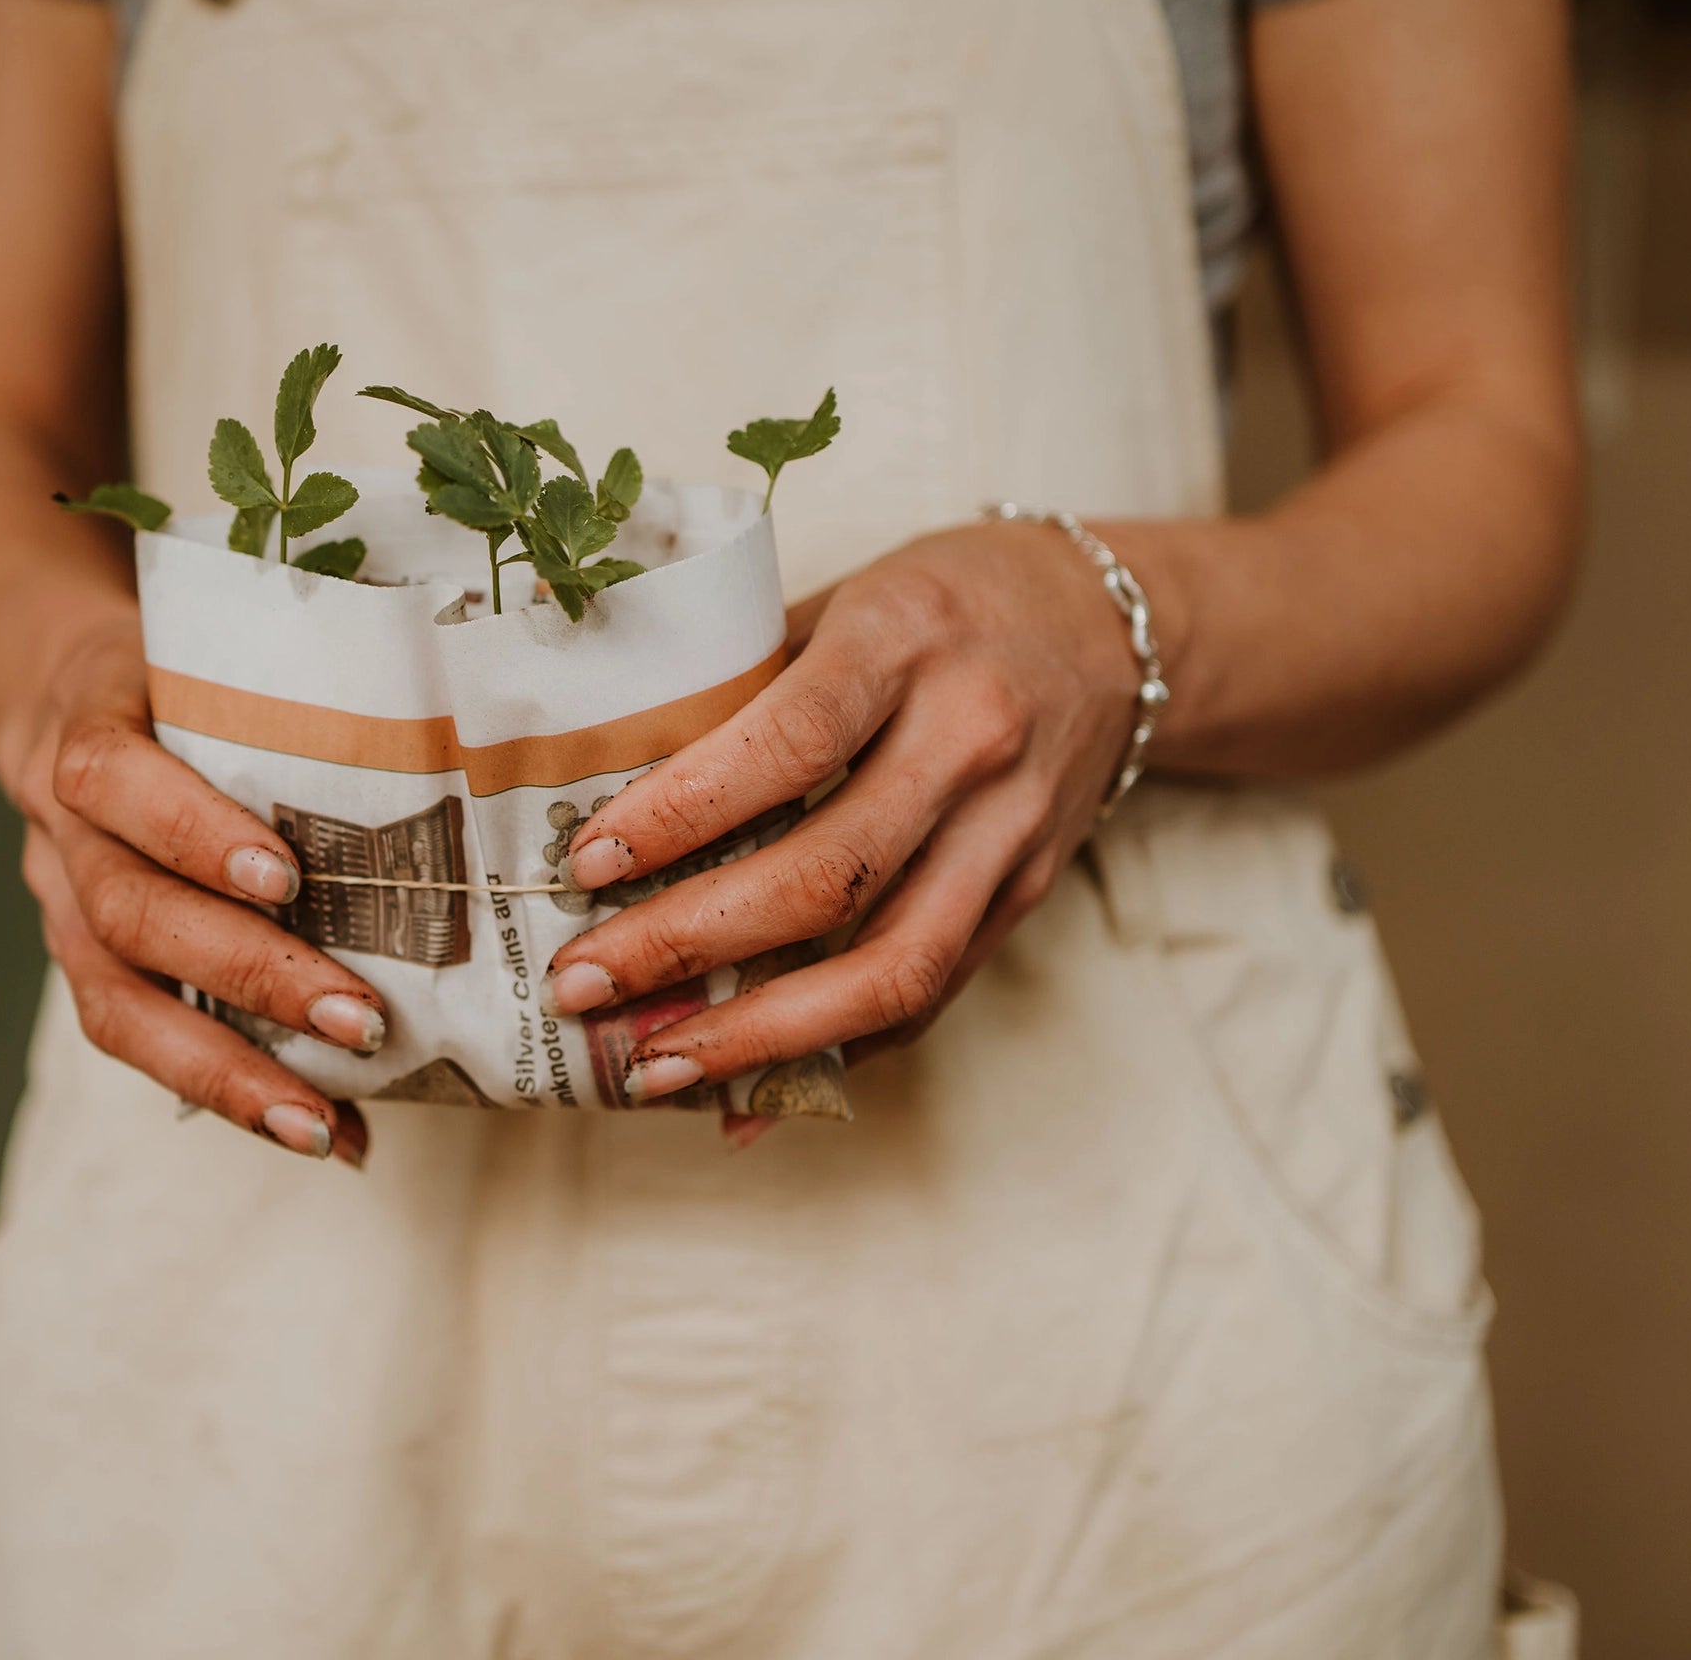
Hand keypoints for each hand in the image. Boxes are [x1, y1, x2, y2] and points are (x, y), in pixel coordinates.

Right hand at [0, 611, 385, 1163]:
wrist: (61, 701)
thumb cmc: (174, 684)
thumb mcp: (210, 662)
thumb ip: (289, 697)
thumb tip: (456, 740)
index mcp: (90, 738)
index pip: (116, 783)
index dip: (194, 833)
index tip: (287, 876)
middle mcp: (66, 838)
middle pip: (133, 913)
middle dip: (250, 974)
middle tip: (361, 1020)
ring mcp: (64, 915)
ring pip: (119, 1004)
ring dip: (229, 1071)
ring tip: (323, 1123)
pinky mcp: (88, 971)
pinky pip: (145, 1046)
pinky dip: (235, 1097)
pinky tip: (325, 1133)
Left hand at [541, 519, 1138, 1108]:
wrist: (1109, 625)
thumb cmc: (941, 602)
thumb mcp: (843, 600)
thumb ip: (744, 681)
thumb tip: (599, 774)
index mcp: (906, 640)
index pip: (790, 743)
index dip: (681, 815)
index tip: (588, 865)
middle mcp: (971, 741)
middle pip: (829, 876)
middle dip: (688, 946)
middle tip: (581, 983)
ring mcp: (1011, 831)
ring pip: (892, 967)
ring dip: (761, 1038)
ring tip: (653, 1066)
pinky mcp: (1027, 895)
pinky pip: (928, 995)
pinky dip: (833, 1055)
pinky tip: (746, 1091)